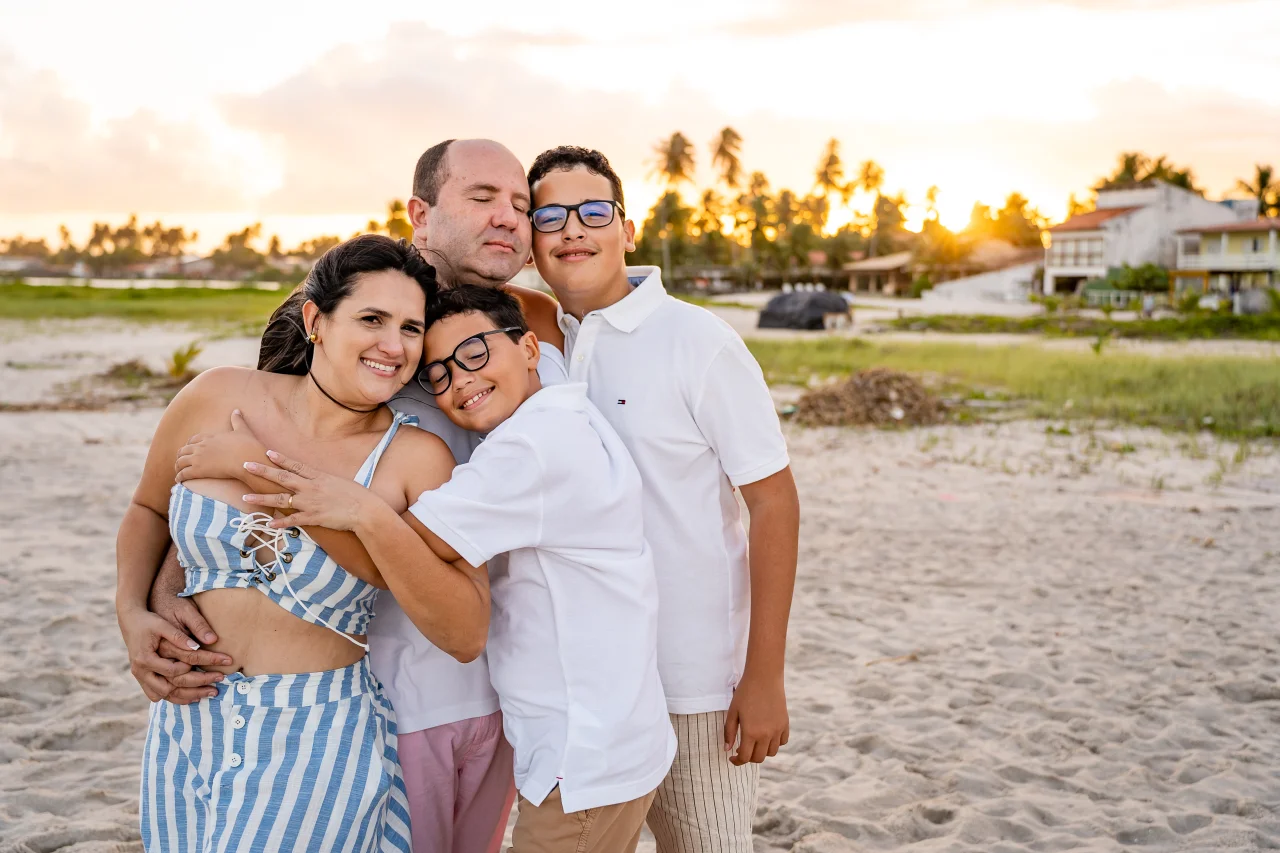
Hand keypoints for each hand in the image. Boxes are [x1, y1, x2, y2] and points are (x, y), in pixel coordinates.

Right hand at [118, 605, 230, 703]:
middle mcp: (141, 671)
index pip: (172, 670)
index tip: (212, 666)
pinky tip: (193, 696)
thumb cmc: (150, 620)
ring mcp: (141, 676)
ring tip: (209, 693)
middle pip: (169, 688)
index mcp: (145, 658)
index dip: (193, 669)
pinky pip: (158, 694)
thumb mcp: (164, 625)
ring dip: (187, 697)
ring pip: (164, 695)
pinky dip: (175, 697)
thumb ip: (181, 636)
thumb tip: (209, 641)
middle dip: (195, 688)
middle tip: (217, 688)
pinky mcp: (144, 677)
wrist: (130, 621)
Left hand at [176, 409, 265, 483]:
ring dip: (177, 468)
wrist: (247, 459)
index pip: (193, 440)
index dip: (189, 445)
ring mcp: (198, 458)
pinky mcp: (198, 470)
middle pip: (183, 450)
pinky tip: (179, 481)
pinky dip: (179, 477)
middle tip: (181, 463)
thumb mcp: (242, 430)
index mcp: (210, 437)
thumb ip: (237, 420)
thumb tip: (237, 410)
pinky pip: (183, 474)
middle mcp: (201, 446)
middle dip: (180, 456)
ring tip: (178, 473)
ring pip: (180, 462)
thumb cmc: (247, 446)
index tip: (189, 450)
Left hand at [243, 450, 376, 530]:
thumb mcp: (340, 482)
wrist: (365, 511)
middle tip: (246, 465)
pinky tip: (268, 524)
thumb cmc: (357, 496)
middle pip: (283, 478)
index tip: (267, 452)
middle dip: (263, 471)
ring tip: (245, 497)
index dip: (281, 459)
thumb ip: (325, 481)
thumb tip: (317, 479)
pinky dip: (280, 523)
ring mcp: (310, 503)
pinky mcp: (313, 518)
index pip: (296, 465)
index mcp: (319, 477)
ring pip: (281, 499)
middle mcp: (311, 488)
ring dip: (262, 498)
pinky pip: (293, 520)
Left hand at [724, 670, 788, 765]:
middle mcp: (766, 734)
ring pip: (771, 752)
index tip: (732, 758)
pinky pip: (782, 741)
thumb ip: (729, 732)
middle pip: (759, 758)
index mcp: (751, 732)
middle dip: (749, 757)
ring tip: (754, 742)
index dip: (737, 761)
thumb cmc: (745, 693)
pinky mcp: (785, 723)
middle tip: (742, 750)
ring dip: (762, 751)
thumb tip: (727, 749)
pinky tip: (767, 735)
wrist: (764, 677)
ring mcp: (777, 730)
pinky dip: (775, 743)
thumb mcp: (732, 712)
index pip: (745, 758)